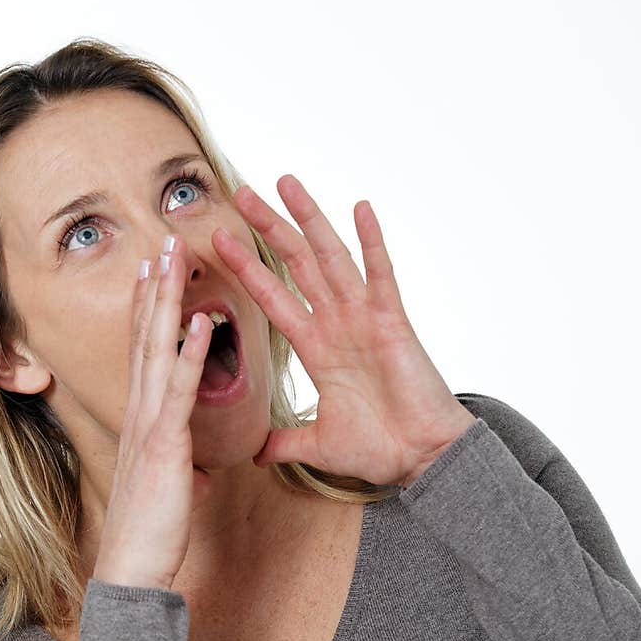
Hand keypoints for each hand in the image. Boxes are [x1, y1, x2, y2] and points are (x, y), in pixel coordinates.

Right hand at [93, 236, 213, 591]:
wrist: (133, 569)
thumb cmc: (152, 536)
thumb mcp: (175, 495)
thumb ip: (186, 474)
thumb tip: (201, 476)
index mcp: (141, 423)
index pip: (144, 355)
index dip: (147, 310)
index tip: (153, 272)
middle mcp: (138, 415)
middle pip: (145, 338)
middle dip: (153, 287)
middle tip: (162, 242)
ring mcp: (148, 427)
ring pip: (156, 350)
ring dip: (166, 301)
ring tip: (174, 257)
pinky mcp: (163, 446)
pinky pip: (179, 391)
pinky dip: (189, 353)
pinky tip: (201, 320)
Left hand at [212, 175, 475, 486]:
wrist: (421, 458)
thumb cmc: (378, 448)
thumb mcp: (317, 444)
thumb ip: (285, 441)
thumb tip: (254, 451)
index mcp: (317, 348)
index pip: (274, 297)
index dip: (248, 269)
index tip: (220, 240)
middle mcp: (337, 324)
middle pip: (296, 264)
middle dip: (269, 228)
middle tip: (240, 192)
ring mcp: (364, 318)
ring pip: (331, 258)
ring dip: (309, 220)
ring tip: (284, 182)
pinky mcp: (392, 322)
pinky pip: (380, 275)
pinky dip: (372, 241)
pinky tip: (359, 207)